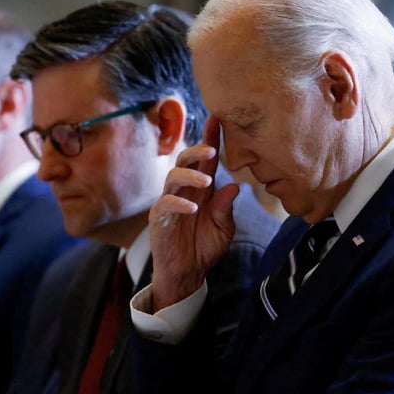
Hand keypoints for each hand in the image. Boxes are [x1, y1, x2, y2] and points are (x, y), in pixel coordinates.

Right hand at [148, 118, 239, 308]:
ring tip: (207, 182)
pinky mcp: (159, 218)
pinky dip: (179, 203)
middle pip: (184, 161)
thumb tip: (235, 186)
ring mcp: (170, 202)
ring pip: (173, 177)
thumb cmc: (205, 247)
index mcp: (202, 189)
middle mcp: (184, 191)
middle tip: (211, 150)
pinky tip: (193, 208)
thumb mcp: (224, 228)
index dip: (210, 139)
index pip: (206, 160)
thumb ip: (226, 208)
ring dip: (190, 175)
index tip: (217, 120)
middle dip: (196, 151)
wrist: (188, 273)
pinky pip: (165, 204)